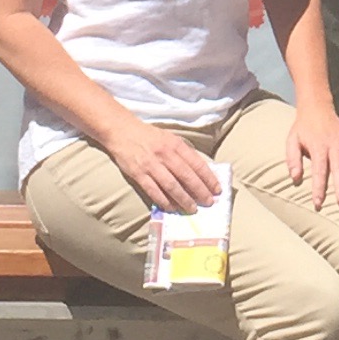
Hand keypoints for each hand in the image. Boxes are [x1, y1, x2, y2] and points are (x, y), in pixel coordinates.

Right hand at [105, 117, 222, 214]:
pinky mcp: (138, 174)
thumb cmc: (149, 136)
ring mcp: (151, 165)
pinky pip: (153, 191)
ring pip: (171, 186)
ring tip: (192, 209)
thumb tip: (200, 170)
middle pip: (186, 176)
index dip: (208, 177)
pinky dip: (164, 201)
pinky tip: (172, 208)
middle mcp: (165, 154)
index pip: (196, 163)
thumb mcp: (170, 138)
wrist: (121, 131)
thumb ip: (184, 152)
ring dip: (184, 199)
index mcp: (175, 144)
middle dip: (199, 191)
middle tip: (208, 202)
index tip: (217, 189)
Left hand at [282, 103, 338, 208]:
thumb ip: (293, 159)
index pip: (319, 170)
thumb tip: (295, 178)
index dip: (318, 187)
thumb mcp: (292, 141)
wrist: (316, 107)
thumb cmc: (303, 127)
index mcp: (318, 147)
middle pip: (338, 168)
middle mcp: (334, 146)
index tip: (318, 203)